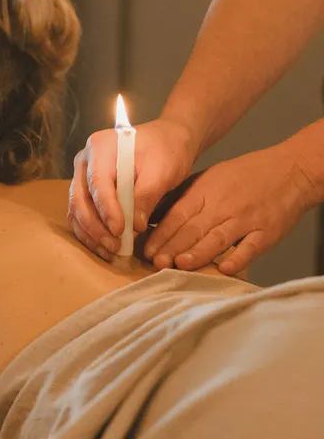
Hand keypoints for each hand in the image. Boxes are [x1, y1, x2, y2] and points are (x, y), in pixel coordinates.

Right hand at [68, 118, 195, 259]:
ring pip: (76, 211)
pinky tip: (104, 247)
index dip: (106, 210)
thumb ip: (146, 196)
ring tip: (110, 251)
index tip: (119, 231)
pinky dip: (90, 233)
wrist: (166, 143)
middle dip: (95, 227)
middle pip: (80, 199)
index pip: (98, 183)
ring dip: (90, 234)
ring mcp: (81, 176)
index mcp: (100, 147)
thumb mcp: (162, 171)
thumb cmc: (166, 151)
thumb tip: (135, 227)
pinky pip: (79, 215)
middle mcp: (84, 161)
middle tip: (115, 246)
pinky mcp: (84, 191)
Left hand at [143, 145, 316, 274]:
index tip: (145, 250)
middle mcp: (224, 206)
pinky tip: (224, 269)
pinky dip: (238, 258)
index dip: (161, 234)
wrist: (292, 170)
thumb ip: (180, 198)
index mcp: (205, 192)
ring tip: (181, 265)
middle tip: (156, 263)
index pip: (178, 215)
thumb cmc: (243, 177)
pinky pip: (251, 247)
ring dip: (199, 253)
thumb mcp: (207, 179)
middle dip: (173, 247)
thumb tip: (148, 218)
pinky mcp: (268, 231)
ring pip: (219, 238)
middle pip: (194, 229)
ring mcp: (247, 219)